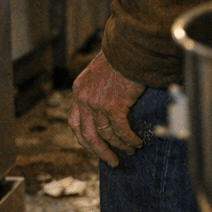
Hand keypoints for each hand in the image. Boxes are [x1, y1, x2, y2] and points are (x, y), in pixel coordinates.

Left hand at [67, 51, 144, 166]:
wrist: (127, 49)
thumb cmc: (117, 59)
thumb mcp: (97, 74)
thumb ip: (95, 91)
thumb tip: (105, 111)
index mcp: (78, 91)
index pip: (75, 122)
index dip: (83, 139)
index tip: (93, 148)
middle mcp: (84, 99)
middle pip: (88, 135)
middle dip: (100, 152)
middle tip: (111, 161)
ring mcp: (97, 104)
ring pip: (107, 135)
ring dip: (120, 146)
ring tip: (131, 150)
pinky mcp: (114, 106)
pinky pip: (121, 130)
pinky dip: (129, 139)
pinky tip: (137, 142)